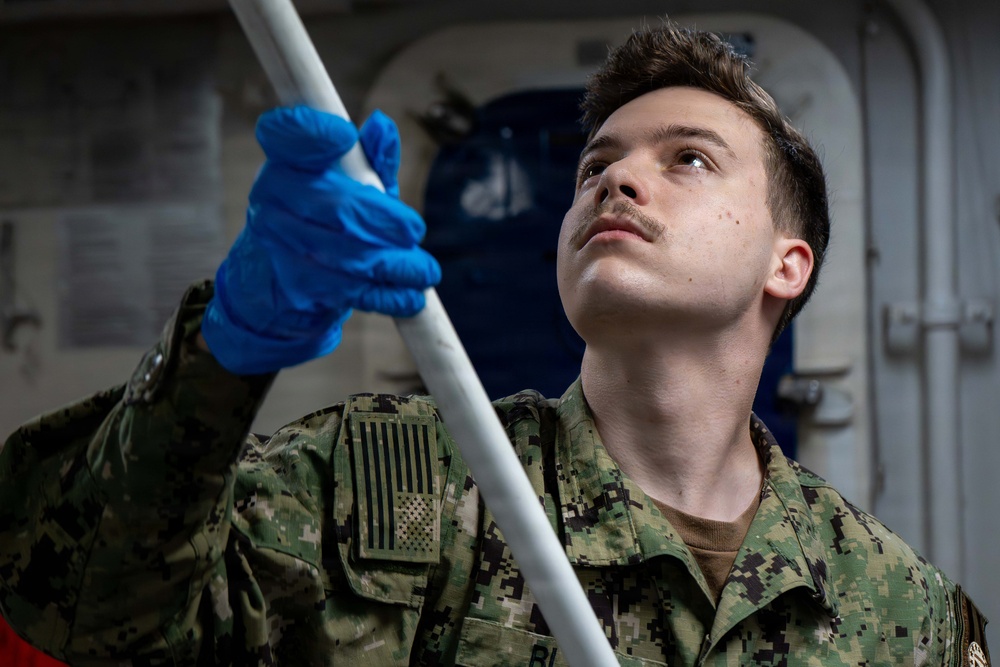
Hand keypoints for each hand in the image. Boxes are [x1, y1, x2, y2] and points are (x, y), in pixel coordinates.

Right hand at [201, 106, 440, 374]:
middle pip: (338, 208)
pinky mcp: (295, 286)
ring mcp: (279, 246)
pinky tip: (409, 297)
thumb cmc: (323, 220)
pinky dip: (386, 295)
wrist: (280, 284)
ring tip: (426, 272)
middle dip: (385, 223)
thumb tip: (383, 127)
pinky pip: (349, 291)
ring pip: (348, 256)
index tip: (344, 135)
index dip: (312, 132)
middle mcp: (272, 200)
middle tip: (415, 232)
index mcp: (285, 162)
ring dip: (395, 266)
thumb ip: (368, 159)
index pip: (285, 136)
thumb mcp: (347, 185)